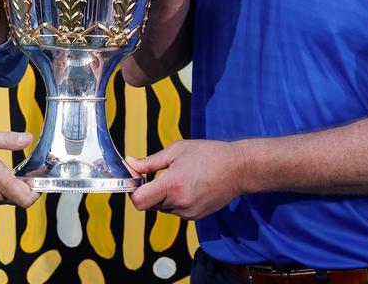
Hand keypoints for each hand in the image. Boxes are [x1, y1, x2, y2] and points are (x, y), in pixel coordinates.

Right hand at [0, 128, 38, 207]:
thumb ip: (8, 139)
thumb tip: (28, 139)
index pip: (28, 198)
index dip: (39, 189)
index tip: (40, 175)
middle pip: (20, 199)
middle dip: (29, 186)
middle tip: (32, 169)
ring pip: (8, 199)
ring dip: (15, 187)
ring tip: (16, 169)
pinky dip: (2, 189)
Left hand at [127, 139, 243, 218]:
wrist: (238, 169)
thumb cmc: (208, 154)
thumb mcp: (176, 151)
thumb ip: (149, 162)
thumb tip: (130, 164)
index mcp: (172, 185)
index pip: (139, 201)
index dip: (133, 191)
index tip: (137, 180)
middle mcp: (179, 203)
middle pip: (149, 204)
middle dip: (149, 191)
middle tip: (160, 174)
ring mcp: (189, 212)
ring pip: (163, 208)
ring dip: (164, 196)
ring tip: (181, 178)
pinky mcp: (196, 216)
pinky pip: (177, 211)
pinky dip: (176, 200)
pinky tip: (190, 186)